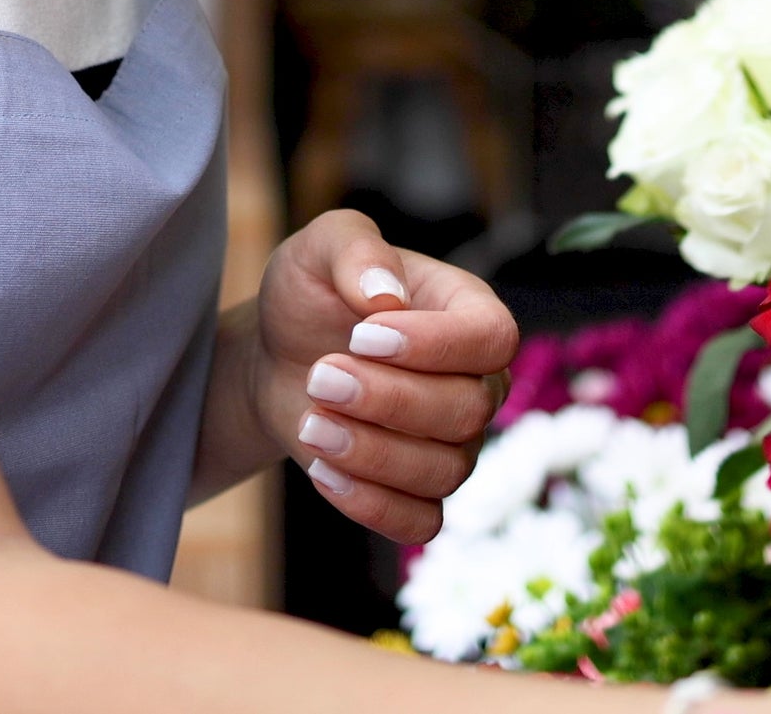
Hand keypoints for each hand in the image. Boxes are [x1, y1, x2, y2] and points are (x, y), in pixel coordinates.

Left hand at [249, 208, 515, 544]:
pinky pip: (422, 522)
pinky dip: (372, 504)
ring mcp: (454, 444)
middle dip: (387, 399)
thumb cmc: (310, 296)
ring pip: (444, 471)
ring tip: (311, 421)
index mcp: (468, 312)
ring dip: (370, 452)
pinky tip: (323, 470)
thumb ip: (352, 248)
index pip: (492, 338)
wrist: (278, 359)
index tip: (362, 336)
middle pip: (467, 411)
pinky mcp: (420, 493)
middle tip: (320, 376)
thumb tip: (385, 293)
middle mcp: (476, 382)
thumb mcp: (317, 248)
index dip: (435, 345)